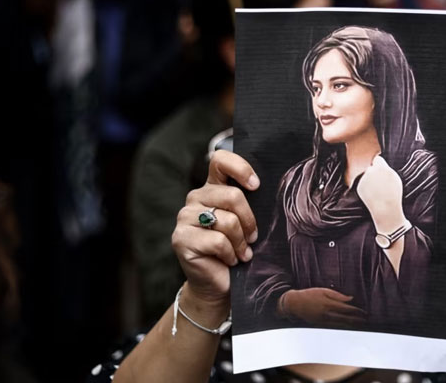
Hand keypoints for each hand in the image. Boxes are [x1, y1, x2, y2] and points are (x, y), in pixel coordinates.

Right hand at [171, 150, 259, 307]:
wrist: (219, 285)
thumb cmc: (238, 251)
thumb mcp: (247, 223)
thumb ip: (250, 203)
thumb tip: (264, 189)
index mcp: (212, 188)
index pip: (220, 160)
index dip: (240, 168)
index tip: (256, 186)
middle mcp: (195, 198)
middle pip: (232, 195)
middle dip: (249, 221)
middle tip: (252, 238)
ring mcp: (185, 218)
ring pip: (227, 221)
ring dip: (240, 242)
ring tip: (241, 253)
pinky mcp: (181, 239)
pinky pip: (218, 241)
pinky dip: (230, 254)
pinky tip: (229, 260)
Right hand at [280, 288, 366, 327]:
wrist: (295, 303)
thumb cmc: (310, 294)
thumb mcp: (324, 290)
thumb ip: (338, 295)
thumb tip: (351, 298)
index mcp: (328, 304)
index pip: (347, 309)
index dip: (357, 311)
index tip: (364, 312)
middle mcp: (327, 314)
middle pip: (346, 319)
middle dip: (357, 320)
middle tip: (366, 320)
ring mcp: (324, 321)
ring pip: (341, 325)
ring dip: (351, 325)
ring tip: (360, 324)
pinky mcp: (321, 325)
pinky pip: (335, 327)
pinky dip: (343, 327)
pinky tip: (348, 326)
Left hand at [356, 155, 405, 232]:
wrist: (385, 208)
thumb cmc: (393, 194)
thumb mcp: (395, 178)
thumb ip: (386, 169)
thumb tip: (379, 163)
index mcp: (382, 168)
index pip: (377, 159)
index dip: (379, 164)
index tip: (380, 168)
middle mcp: (371, 171)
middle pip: (371, 168)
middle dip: (374, 173)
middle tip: (379, 183)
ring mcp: (364, 179)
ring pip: (366, 177)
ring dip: (370, 181)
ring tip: (377, 191)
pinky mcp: (359, 186)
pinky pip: (363, 184)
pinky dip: (366, 188)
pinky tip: (372, 194)